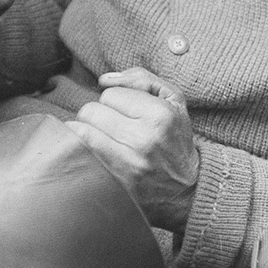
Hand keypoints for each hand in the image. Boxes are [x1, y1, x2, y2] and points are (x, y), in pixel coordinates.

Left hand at [69, 67, 199, 230]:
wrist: (187, 189)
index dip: (115, 101)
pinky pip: (81, 154)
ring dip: (87, 132)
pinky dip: (81, 149)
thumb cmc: (176, 139)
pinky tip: (93, 151)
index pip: (110, 94)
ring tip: (103, 138)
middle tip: (112, 126)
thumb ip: (141, 79)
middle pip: (91, 111)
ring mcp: (129, 163)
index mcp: (161, 114)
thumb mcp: (174, 100)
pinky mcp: (116, 181)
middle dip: (98, 116)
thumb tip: (104, 79)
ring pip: (81, 131)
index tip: (126, 113)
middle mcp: (145, 139)